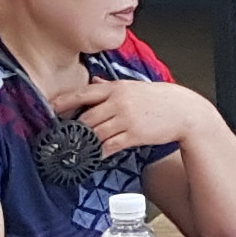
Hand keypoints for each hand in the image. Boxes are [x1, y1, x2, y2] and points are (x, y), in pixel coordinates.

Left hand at [63, 77, 216, 153]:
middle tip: (65, 136)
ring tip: (78, 148)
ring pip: (96, 132)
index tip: (51, 108)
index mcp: (117, 88)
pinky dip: (101, 151)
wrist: (184, 111)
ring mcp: (126, 119)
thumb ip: (112, 86)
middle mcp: (119, 102)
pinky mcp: (134, 134)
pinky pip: (110, 145)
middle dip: (75, 128)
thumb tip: (94, 81)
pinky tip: (97, 155)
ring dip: (86, 142)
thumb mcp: (134, 86)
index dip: (65, 101)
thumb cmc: (161, 99)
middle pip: (87, 117)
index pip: (84, 93)